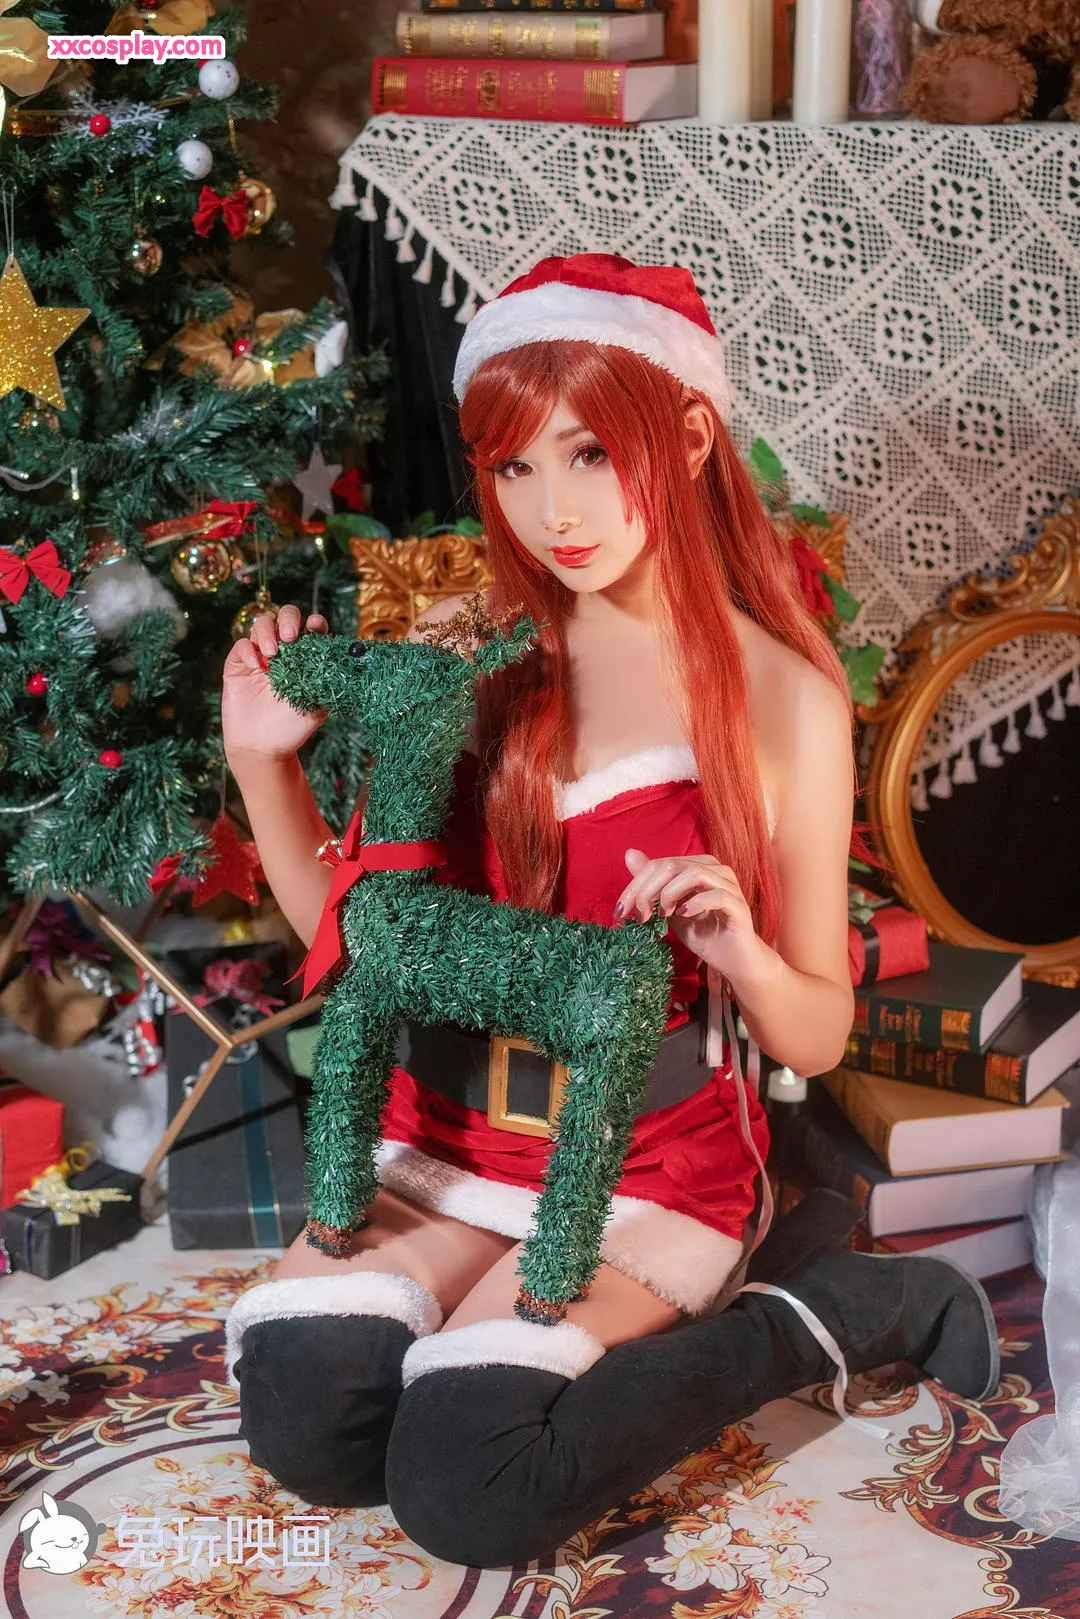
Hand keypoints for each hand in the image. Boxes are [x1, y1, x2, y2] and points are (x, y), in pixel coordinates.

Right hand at [222, 603, 328, 762]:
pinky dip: (247, 649)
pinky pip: (241, 645)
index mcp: (306, 657)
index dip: (314, 622)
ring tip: (272, 654)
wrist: (263, 747)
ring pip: (261, 625)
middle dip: (288, 618)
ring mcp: (259, 656)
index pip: (312, 628)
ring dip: (267, 632)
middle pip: (286, 616)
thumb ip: (329, 680)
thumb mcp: (319, 703)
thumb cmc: (293, 726)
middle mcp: (283, 651)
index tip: (314, 627)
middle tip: (290, 636)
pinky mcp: (238, 665)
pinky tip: (255, 666)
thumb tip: (351, 659)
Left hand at [614, 847, 766, 983]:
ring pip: (694, 873)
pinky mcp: (739, 906)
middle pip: (671, 866)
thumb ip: (652, 883)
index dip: (635, 886)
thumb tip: (629, 854)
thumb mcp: (670, 909)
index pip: (659, 864)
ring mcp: (729, 886)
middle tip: (640, 916)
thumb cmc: (703, 933)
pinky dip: (696, 903)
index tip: (621, 911)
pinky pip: (717, 895)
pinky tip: (683, 915)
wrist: (733, 960)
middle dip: (647, 891)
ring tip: (664, 914)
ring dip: (670, 894)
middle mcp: (715, 869)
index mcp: (698, 866)